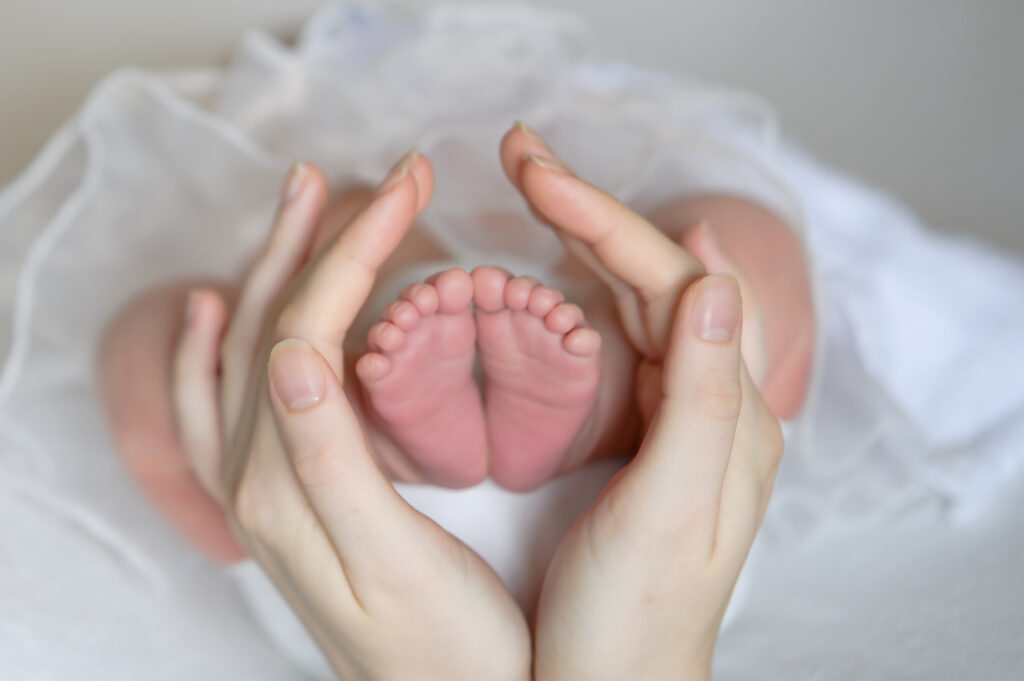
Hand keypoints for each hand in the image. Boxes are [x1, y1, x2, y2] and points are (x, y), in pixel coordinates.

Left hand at [172, 154, 529, 680]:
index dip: (354, 248)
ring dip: (273, 270)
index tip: (411, 185)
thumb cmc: (443, 646)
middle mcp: (256, 475)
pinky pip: (223, 408)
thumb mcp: (391, 556)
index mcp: (283, 477)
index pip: (307, 326)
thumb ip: (330, 455)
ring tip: (304, 206)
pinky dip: (218, 348)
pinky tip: (221, 316)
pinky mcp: (283, 501)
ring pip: (245, 350)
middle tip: (369, 176)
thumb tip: (294, 349)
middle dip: (317, 238)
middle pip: (269, 323)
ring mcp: (262, 487)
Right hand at [502, 124, 783, 679]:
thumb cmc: (640, 618)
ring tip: (531, 191)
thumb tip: (712, 278)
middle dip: (589, 209)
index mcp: (731, 414)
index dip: (605, 218)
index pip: (675, 281)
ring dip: (588, 240)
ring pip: (642, 300)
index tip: (533, 173)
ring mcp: (681, 415)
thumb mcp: (673, 510)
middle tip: (520, 157)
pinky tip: (561, 272)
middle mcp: (715, 403)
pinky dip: (587, 292)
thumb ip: (705, 398)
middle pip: (659, 275)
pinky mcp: (648, 434)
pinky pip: (626, 341)